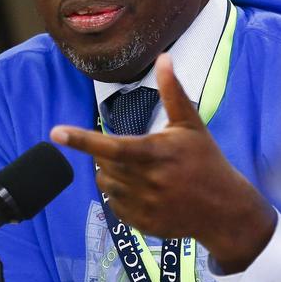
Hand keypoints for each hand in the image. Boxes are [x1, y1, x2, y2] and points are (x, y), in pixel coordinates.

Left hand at [50, 53, 277, 271]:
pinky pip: (114, 206)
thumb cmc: (206, 160)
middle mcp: (148, 181)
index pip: (112, 147)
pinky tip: (143, 190)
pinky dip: (120, 195)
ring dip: (112, 175)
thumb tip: (164, 58)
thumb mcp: (192, 125)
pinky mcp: (142, 223)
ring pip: (106, 185)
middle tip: (133, 152)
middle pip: (104, 165)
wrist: (224, 208)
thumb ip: (173, 93)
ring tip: (139, 171)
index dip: (82, 139)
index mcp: (157, 154)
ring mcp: (145, 205)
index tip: (56, 132)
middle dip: (108, 156)